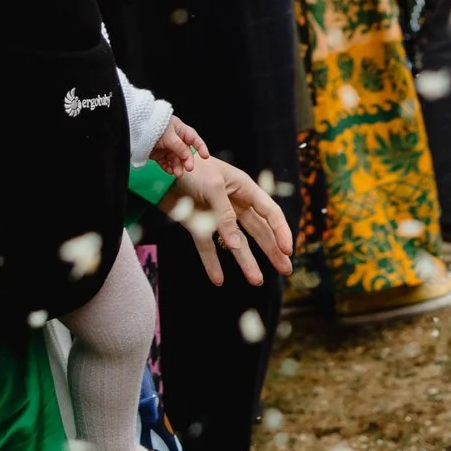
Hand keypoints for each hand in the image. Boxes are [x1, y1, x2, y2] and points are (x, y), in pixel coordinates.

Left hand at [150, 112, 209, 175]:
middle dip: (187, 160)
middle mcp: (175, 139)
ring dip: (177, 167)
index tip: (206, 157)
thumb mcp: (169, 136)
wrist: (135, 129)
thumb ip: (180, 147)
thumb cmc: (154, 126)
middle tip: (188, 168)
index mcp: (180, 130)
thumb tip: (188, 157)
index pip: (194, 139)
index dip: (201, 147)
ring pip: (175, 159)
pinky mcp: (158, 154)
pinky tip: (169, 172)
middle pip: (185, 152)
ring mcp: (166, 147)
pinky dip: (168, 168)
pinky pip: (165, 163)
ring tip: (177, 174)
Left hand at [162, 156, 293, 285]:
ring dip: (246, 261)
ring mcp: (217, 216)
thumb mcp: (214, 186)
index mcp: (245, 189)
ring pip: (236, 243)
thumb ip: (225, 215)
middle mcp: (235, 204)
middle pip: (259, 231)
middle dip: (272, 250)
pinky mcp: (198, 224)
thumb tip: (235, 244)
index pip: (270, 213)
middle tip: (285, 269)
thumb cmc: (193, 169)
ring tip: (257, 281)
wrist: (161, 169)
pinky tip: (218, 279)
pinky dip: (212, 263)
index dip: (281, 231)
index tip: (288, 250)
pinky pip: (207, 246)